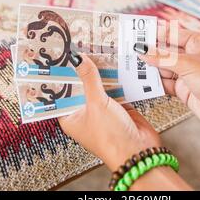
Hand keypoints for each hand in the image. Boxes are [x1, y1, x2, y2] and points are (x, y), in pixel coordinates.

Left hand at [58, 53, 160, 170]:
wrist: (139, 151)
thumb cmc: (111, 139)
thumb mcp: (96, 104)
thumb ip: (89, 79)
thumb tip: (79, 59)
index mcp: (70, 117)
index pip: (61, 92)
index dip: (61, 75)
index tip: (60, 56)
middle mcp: (85, 113)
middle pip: (81, 86)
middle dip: (82, 70)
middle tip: (80, 48)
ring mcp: (102, 110)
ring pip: (99, 86)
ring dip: (100, 73)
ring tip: (97, 51)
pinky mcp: (119, 107)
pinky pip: (115, 88)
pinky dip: (116, 78)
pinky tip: (114, 64)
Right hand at [135, 26, 199, 134]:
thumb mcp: (187, 64)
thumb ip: (162, 57)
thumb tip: (143, 50)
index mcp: (198, 42)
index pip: (171, 33)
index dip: (154, 33)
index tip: (136, 32)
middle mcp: (193, 57)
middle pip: (166, 51)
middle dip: (149, 52)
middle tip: (129, 50)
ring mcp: (188, 74)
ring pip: (163, 68)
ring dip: (150, 68)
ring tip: (131, 66)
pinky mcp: (185, 90)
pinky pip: (165, 83)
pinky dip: (155, 83)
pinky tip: (142, 82)